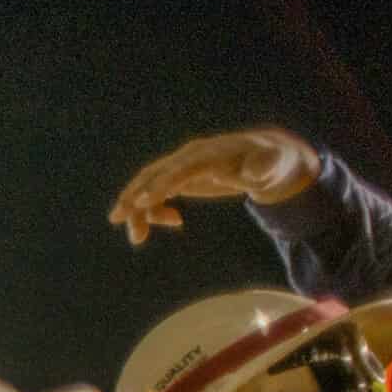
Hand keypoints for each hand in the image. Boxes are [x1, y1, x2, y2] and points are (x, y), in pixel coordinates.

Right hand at [109, 127, 319, 244]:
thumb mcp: (273, 164)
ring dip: (138, 210)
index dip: (160, 184)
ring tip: (138, 237)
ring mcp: (181, 166)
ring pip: (148, 185)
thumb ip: (261, 167)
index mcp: (208, 153)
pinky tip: (174, 222)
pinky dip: (154, 210)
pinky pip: (156, 193)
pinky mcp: (180, 177)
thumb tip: (242, 175)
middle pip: (153, 175)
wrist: (267, 156)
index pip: (179, 168)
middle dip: (133, 197)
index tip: (143, 202)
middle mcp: (189, 156)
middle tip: (117, 220)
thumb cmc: (272, 161)